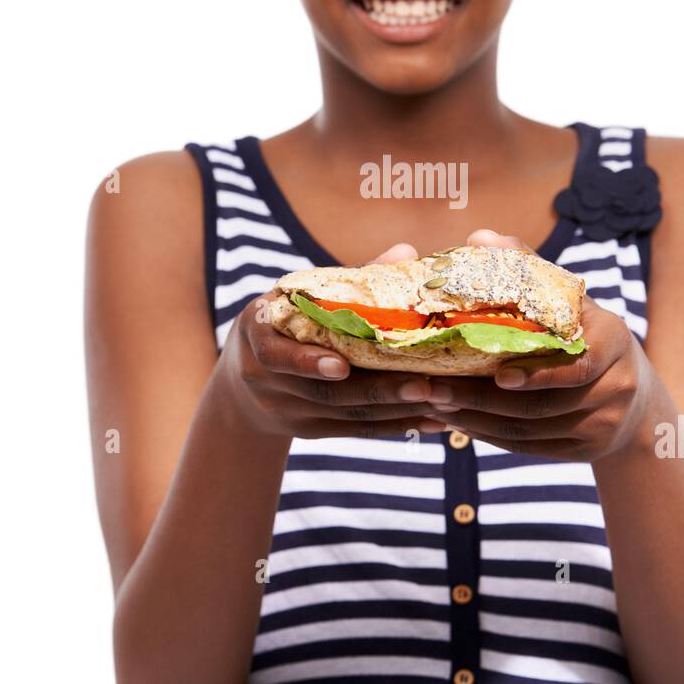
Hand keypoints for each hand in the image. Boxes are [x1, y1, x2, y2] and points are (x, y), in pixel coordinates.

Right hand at [220, 241, 452, 439]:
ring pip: (347, 416)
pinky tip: (432, 422)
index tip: (341, 365)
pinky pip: (356, 431)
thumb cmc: (285, 320)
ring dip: (396, 411)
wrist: (243, 379)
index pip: (276, 355)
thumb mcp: (299, 297)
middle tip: (424, 384)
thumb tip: (405, 252)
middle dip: (378, 390)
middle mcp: (267, 381)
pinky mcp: (311, 430)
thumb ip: (348, 280)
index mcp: (259, 336)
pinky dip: (396, 426)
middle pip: (326, 393)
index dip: (307, 362)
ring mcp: (288, 411)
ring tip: (440, 402)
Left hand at [421, 227, 660, 463]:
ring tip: (437, 405)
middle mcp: (616, 386)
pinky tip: (460, 424)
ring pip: (532, 431)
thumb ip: (527, 269)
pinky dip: (492, 437)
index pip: (578, 364)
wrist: (633, 396)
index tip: (496, 374)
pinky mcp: (588, 452)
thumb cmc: (585, 332)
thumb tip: (479, 237)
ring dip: (479, 421)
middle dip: (483, 400)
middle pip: (544, 405)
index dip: (538, 373)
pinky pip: (531, 447)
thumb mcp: (569, 301)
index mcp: (613, 340)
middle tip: (434, 390)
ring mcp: (604, 424)